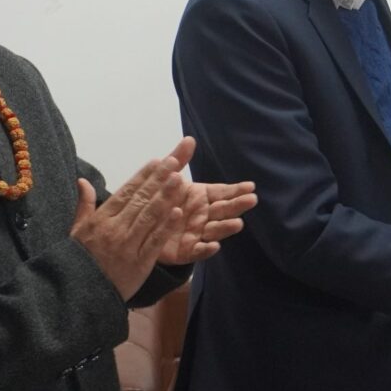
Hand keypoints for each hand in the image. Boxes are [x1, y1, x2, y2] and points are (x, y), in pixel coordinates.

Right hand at [72, 141, 193, 298]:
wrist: (77, 295)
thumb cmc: (79, 262)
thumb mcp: (76, 231)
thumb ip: (84, 205)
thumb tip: (83, 180)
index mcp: (100, 220)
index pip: (125, 192)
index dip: (143, 176)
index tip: (157, 161)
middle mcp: (114, 229)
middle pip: (140, 200)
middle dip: (158, 179)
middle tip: (174, 161)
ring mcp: (128, 246)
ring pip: (149, 217)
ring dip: (165, 196)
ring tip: (179, 179)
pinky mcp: (139, 263)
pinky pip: (154, 242)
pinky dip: (166, 227)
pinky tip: (177, 212)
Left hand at [153, 139, 258, 265]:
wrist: (139, 229)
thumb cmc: (158, 201)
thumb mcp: (166, 179)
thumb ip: (179, 159)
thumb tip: (189, 138)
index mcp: (200, 197)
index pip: (222, 192)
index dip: (236, 189)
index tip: (250, 186)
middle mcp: (202, 215)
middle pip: (223, 210)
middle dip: (237, 205)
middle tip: (251, 200)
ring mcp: (196, 233)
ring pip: (214, 230)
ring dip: (226, 227)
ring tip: (238, 223)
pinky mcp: (186, 251)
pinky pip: (197, 251)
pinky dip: (206, 249)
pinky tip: (215, 246)